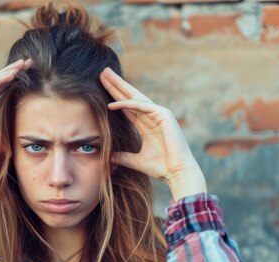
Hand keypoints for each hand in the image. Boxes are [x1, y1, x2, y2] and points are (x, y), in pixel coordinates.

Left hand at [99, 67, 206, 198]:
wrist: (177, 172)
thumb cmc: (161, 167)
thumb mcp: (136, 161)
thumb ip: (123, 157)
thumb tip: (109, 158)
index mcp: (146, 124)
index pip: (127, 107)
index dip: (115, 96)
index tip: (102, 87)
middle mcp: (152, 116)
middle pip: (130, 97)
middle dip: (116, 85)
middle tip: (103, 72)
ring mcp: (158, 114)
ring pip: (134, 97)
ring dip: (119, 86)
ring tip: (105, 75)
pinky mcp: (163, 115)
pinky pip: (141, 106)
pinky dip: (126, 105)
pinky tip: (111, 104)